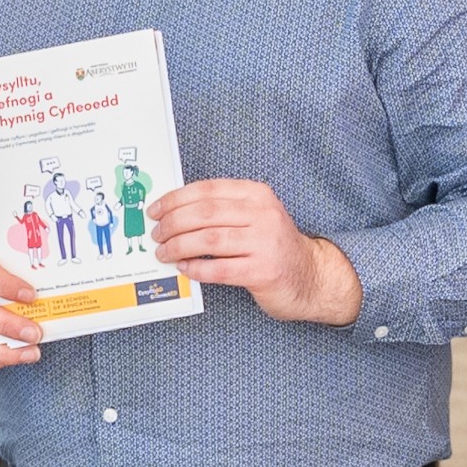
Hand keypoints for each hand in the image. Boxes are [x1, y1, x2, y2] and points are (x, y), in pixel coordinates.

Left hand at [146, 180, 360, 326]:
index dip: (176, 199)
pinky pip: (220, 269)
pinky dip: (197, 268)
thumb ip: (222, 210)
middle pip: (204, 213)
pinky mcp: (264, 271)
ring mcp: (265, 243)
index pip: (208, 190)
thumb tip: (173, 212)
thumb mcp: (254, 216)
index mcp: (257, 194)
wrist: (311, 277)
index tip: (156, 210)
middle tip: (157, 234)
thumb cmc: (273, 247)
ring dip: (179, 246)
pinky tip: (186, 269)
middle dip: (173, 224)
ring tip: (165, 253)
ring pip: (209, 240)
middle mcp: (263, 214)